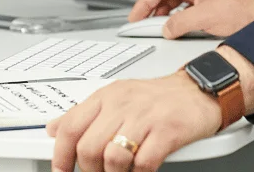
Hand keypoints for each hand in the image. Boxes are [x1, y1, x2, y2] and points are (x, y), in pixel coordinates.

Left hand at [46, 72, 220, 171]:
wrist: (198, 90)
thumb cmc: (159, 97)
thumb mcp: (116, 97)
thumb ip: (84, 114)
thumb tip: (54, 128)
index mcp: (106, 97)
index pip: (70, 128)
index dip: (60, 156)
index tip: (61, 170)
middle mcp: (122, 105)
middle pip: (89, 148)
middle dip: (90, 171)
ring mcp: (145, 117)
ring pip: (113, 158)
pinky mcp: (167, 131)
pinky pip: (144, 164)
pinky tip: (141, 170)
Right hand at [129, 0, 253, 38]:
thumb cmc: (240, 11)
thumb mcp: (204, 18)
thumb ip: (180, 23)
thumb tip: (166, 29)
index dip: (143, 2)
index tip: (135, 16)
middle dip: (150, 4)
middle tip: (141, 19)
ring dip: (162, 11)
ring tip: (156, 25)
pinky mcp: (208, 3)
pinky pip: (183, 6)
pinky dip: (174, 15)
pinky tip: (174, 25)